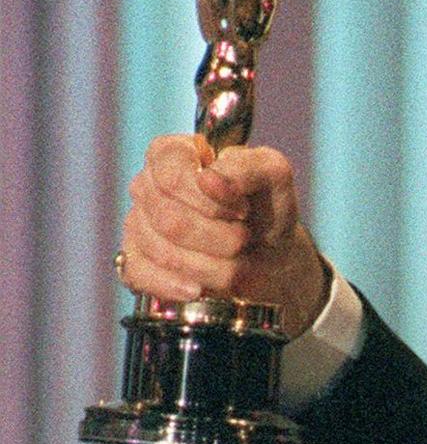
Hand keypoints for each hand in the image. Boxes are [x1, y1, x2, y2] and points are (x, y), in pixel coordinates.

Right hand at [121, 134, 329, 338]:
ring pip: (162, 253)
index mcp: (171, 153)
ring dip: (213, 267)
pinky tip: (199, 290)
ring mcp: (138, 222)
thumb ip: (246, 167)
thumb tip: (207, 179)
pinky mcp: (136, 259)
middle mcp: (147, 184)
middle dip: (220, 240)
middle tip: (244, 241)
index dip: (212, 202)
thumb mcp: (273, 177)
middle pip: (169, 221)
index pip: (172, 178)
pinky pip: (140, 275)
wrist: (272, 255)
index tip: (243, 211)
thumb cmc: (267, 209)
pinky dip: (176, 286)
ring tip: (238, 265)